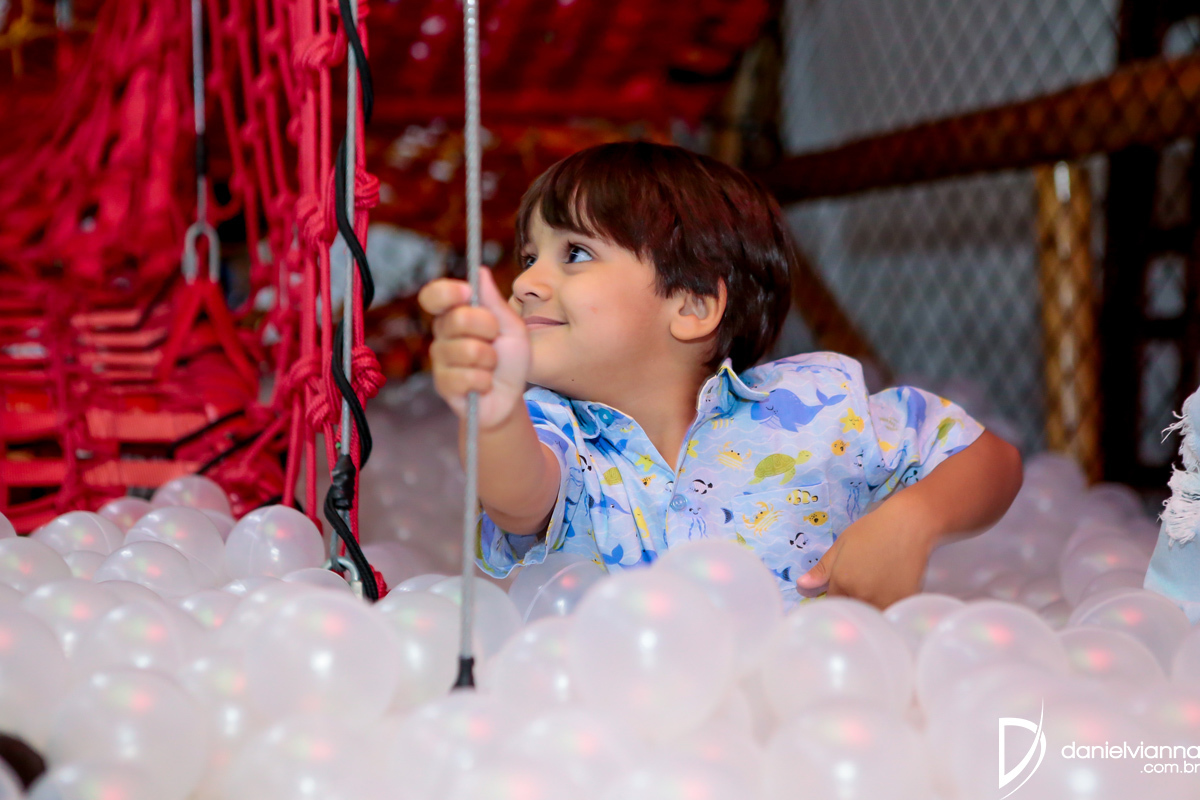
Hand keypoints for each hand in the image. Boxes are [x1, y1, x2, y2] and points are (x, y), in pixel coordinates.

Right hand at [417, 267, 530, 429]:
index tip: (467, 293)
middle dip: (488, 329)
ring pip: (466, 350)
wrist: (509, 397)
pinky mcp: (443, 384)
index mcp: (455, 313)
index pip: (433, 295)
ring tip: (491, 367)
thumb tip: (480, 271)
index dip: (447, 291)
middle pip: (458, 318)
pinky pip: (466, 377)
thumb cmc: (510, 359)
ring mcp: (440, 359)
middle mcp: (442, 333)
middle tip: (496, 340)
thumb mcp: (512, 327)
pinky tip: (484, 384)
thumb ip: (495, 302)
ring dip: (490, 360)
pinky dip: (484, 381)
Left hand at [795, 494, 937, 608]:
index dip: (836, 599)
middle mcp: (861, 595)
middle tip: (861, 589)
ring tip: (876, 592)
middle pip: (852, 612)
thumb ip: (822, 570)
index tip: (841, 594)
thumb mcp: (841, 545)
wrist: (909, 524)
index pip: (832, 603)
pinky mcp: (905, 602)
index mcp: (842, 582)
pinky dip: (888, 608)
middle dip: (852, 606)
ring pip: (871, 615)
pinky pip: (891, 613)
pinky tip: (890, 595)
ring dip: (870, 611)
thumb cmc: (873, 530)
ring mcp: (884, 601)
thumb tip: (801, 587)